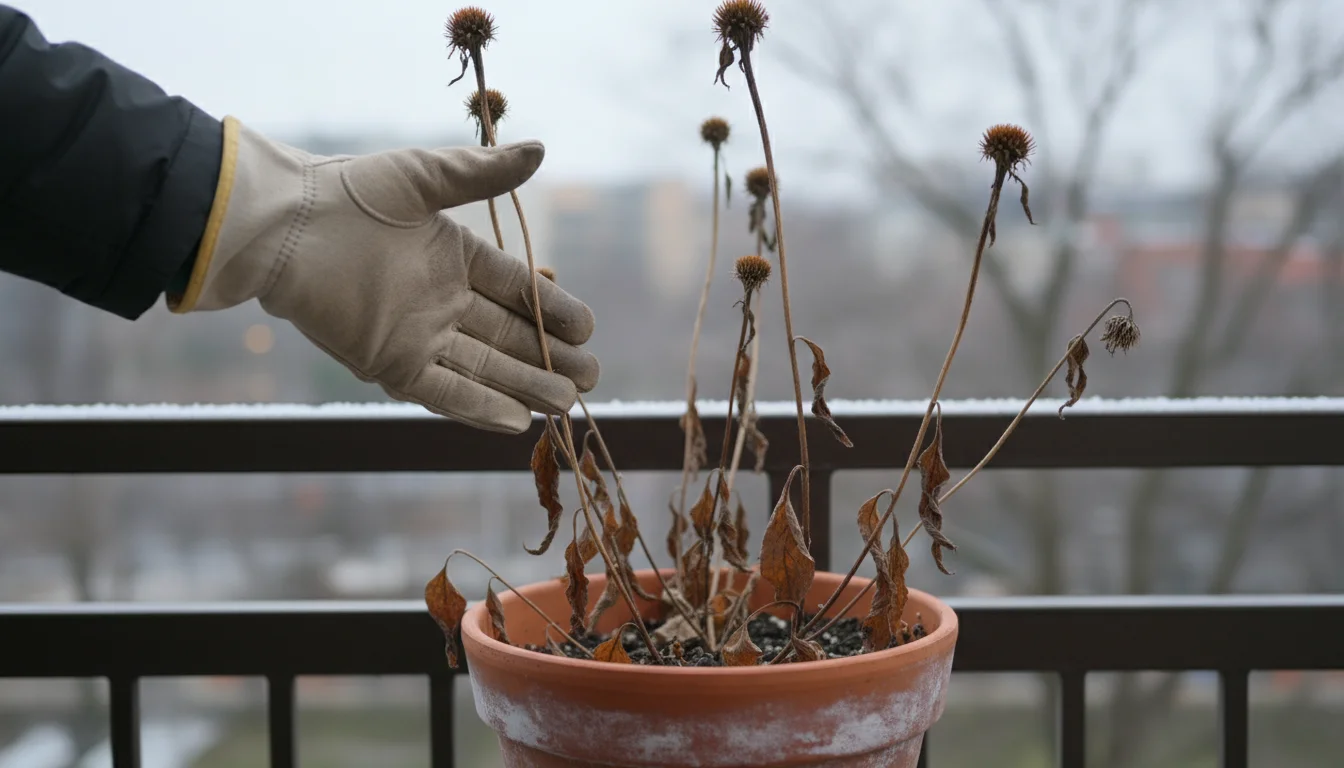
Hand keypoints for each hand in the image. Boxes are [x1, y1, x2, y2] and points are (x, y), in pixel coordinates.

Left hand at [170, 118, 597, 433]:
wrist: (285, 226)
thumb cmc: (350, 194)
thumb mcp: (425, 176)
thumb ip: (483, 173)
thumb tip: (542, 151)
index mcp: (454, 257)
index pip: (516, 289)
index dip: (553, 309)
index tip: (588, 327)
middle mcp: (441, 301)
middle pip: (508, 337)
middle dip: (550, 358)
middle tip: (591, 377)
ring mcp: (417, 335)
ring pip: (484, 369)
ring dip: (525, 387)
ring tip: (567, 402)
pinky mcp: (389, 362)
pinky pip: (442, 391)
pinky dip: (477, 407)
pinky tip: (515, 421)